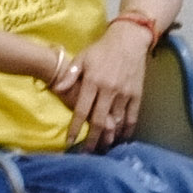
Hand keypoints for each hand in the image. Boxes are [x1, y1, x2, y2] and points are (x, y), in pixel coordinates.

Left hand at [64, 21, 151, 142]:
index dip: (75, 128)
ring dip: (109, 137)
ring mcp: (124, 93)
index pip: (82, 110)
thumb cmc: (102, 49)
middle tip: (86, 153)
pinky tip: (122, 138)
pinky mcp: (136, 94)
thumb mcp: (82, 57)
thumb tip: (55, 89)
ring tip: (102, 149)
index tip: (69, 142)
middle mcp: (109, 90)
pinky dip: (127, 129)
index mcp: (93, 82)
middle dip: (92, 139)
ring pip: (116, 121)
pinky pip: (132, 115)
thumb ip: (70, 75)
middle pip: (99, 121)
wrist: (130, 39)